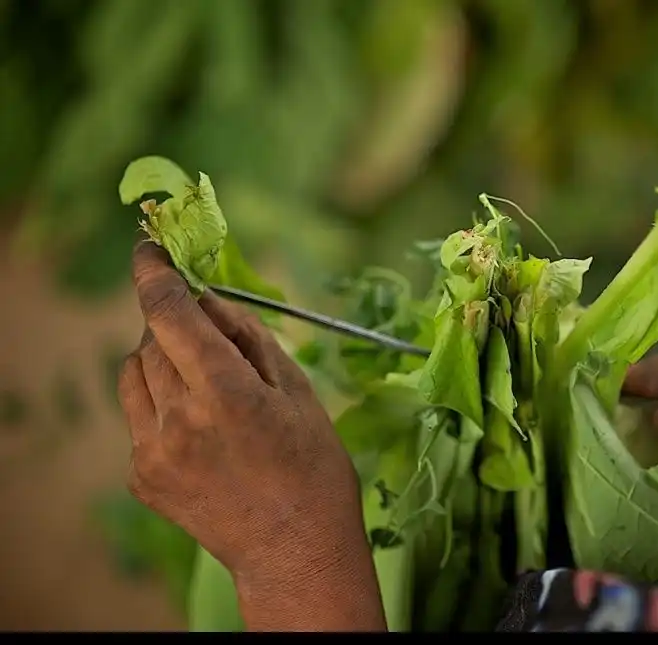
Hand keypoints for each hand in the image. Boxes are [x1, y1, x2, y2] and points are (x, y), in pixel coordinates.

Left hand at [118, 243, 385, 630]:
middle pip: (151, 340)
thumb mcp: (297, 391)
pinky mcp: (140, 477)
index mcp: (226, 392)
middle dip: (176, 327)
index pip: (170, 312)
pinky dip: (161, 406)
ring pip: (134, 374)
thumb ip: (249, 337)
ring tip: (205, 388)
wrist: (295, 550)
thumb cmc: (313, 467)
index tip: (149, 250)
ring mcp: (152, 452)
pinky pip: (137, 417)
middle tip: (212, 342)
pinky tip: (201, 432)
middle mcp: (179, 419)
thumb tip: (210, 299)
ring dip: (161, 363)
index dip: (154, 273)